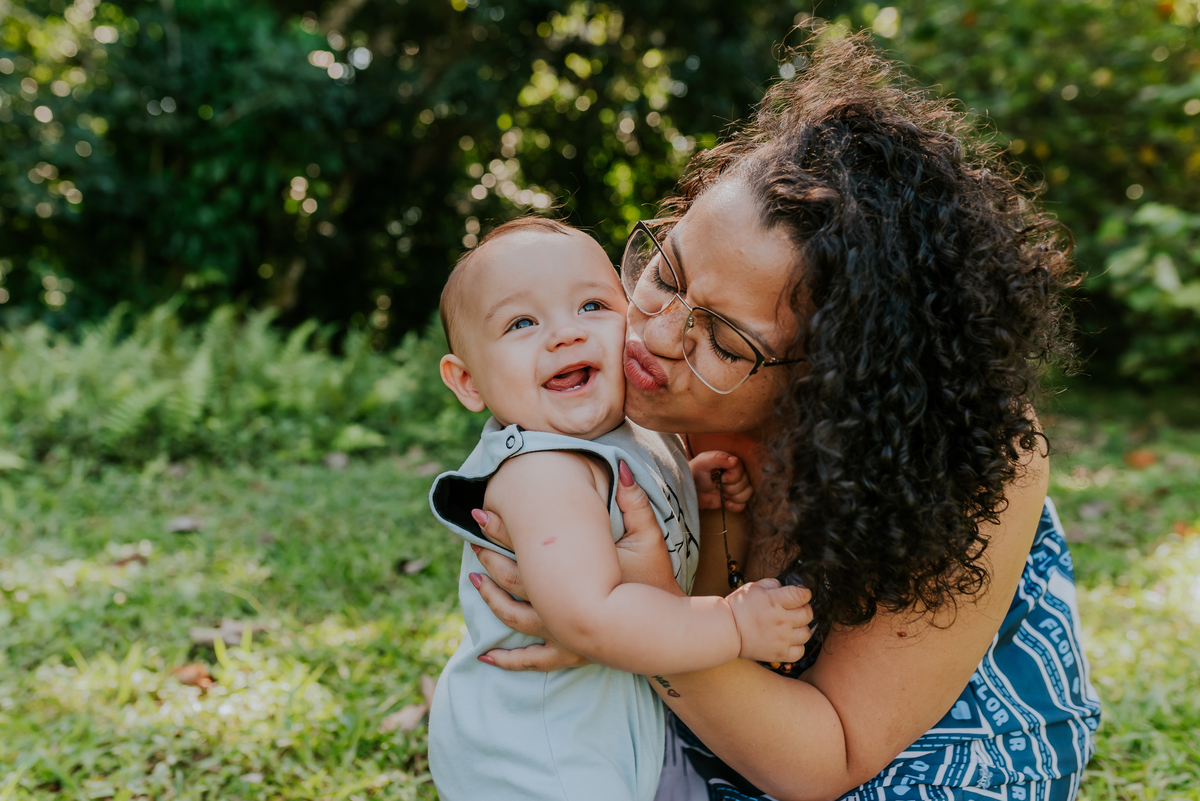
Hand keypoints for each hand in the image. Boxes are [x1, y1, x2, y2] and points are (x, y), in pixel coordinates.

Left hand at [469, 460, 678, 670]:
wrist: (664, 630)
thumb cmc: (655, 585)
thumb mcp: (650, 539)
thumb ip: (634, 502)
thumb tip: (626, 467)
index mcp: (571, 575)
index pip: (525, 546)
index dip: (500, 529)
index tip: (480, 513)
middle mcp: (557, 605)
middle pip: (511, 578)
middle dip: (488, 557)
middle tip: (473, 540)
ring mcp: (559, 633)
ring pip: (511, 616)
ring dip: (490, 596)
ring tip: (474, 581)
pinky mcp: (567, 654)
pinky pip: (531, 660)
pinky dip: (507, 660)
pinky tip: (485, 657)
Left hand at [690, 451, 752, 511]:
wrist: (689, 489)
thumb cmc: (695, 472)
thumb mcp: (703, 462)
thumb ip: (718, 458)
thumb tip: (735, 460)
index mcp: (730, 463)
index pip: (741, 470)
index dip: (733, 477)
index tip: (721, 478)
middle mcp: (736, 474)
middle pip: (745, 483)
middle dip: (731, 488)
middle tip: (718, 485)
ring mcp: (735, 487)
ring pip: (747, 493)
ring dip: (734, 496)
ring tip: (722, 494)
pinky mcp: (733, 499)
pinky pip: (743, 504)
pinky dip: (736, 506)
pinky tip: (726, 503)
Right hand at [726, 578, 812, 663]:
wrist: (726, 632)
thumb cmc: (738, 608)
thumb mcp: (752, 588)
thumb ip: (771, 584)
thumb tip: (785, 586)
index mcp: (775, 601)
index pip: (802, 595)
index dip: (804, 593)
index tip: (800, 594)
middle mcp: (782, 620)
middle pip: (808, 614)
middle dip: (804, 609)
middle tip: (795, 609)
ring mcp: (782, 638)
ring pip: (807, 633)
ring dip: (801, 628)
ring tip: (791, 626)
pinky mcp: (780, 653)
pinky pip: (800, 651)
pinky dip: (797, 646)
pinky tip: (788, 640)